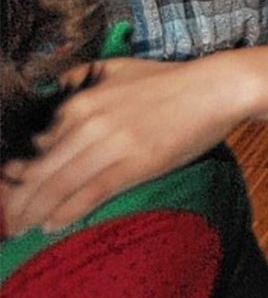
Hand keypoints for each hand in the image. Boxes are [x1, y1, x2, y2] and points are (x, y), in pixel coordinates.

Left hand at [2, 54, 253, 235]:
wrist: (216, 89)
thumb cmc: (171, 80)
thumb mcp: (118, 69)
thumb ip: (81, 79)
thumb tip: (51, 97)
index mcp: (82, 100)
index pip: (35, 144)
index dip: (17, 172)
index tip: (10, 188)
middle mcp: (90, 122)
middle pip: (41, 170)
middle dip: (17, 199)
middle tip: (7, 219)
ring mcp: (112, 144)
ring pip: (60, 185)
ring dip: (35, 211)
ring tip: (22, 227)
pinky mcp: (135, 164)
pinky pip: (90, 194)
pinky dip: (66, 213)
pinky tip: (51, 225)